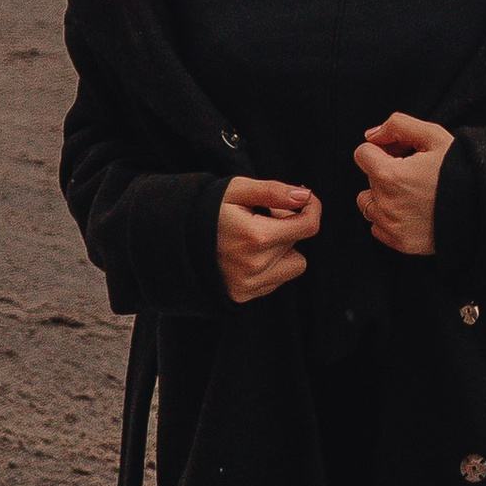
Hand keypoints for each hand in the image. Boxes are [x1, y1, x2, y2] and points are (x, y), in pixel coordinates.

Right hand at [217, 176, 320, 302]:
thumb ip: (273, 191)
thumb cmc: (205, 210)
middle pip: (298, 242)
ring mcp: (248, 284)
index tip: (304, 200)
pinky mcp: (242, 295)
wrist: (173, 240)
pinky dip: (271, 266)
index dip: (312, 208)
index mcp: (256, 237)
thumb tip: (304, 196)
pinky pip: (276, 280)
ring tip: (256, 238)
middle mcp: (255, 265)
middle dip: (287, 225)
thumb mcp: (236, 190)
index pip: (308, 226)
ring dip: (283, 250)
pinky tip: (248, 254)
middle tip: (262, 215)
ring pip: (294, 265)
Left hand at [354, 112, 452, 257]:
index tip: (400, 154)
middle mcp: (384, 203)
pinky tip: (414, 211)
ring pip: (368, 204)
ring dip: (383, 196)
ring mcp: (391, 226)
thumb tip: (372, 135)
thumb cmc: (461, 169)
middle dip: (385, 171)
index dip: (381, 149)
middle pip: (367, 178)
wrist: (483, 207)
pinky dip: (390, 218)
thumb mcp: (434, 136)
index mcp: (389, 175)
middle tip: (414, 173)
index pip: (362, 154)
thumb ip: (398, 125)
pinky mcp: (399, 243)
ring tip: (412, 193)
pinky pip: (378, 227)